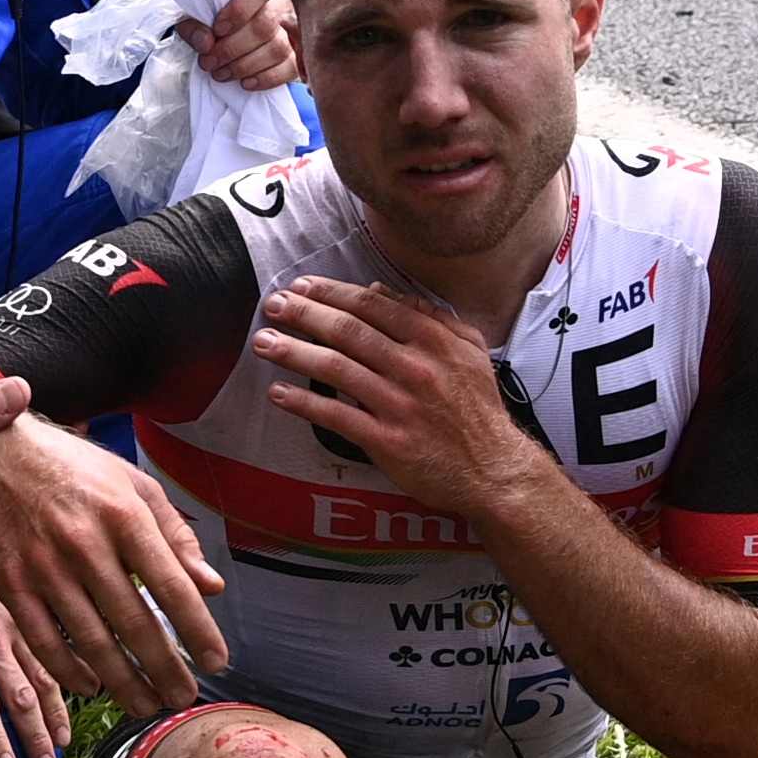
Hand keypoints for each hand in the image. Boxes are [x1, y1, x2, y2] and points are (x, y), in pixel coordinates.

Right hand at [0, 412, 230, 706]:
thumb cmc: (72, 469)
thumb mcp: (132, 484)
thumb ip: (175, 536)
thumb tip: (211, 587)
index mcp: (124, 515)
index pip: (172, 586)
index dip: (198, 631)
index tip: (216, 663)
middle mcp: (84, 543)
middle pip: (135, 623)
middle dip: (165, 669)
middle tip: (183, 698)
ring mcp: (43, 566)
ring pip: (92, 641)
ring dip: (124, 682)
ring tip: (146, 704)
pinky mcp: (9, 583)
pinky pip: (44, 641)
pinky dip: (70, 672)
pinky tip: (93, 686)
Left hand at [193, 0, 295, 89]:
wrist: (229, 31)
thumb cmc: (214, 17)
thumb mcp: (196, 14)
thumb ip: (195, 25)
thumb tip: (205, 43)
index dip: (239, 10)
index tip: (217, 30)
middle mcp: (281, 3)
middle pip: (264, 26)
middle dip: (231, 49)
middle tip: (208, 61)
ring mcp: (293, 30)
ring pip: (277, 49)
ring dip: (244, 66)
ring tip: (221, 73)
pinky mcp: (297, 55)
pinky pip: (289, 68)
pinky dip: (266, 78)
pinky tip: (245, 82)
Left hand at [253, 278, 536, 521]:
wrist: (494, 470)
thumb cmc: (479, 410)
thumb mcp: (470, 350)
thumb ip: (430, 316)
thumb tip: (381, 290)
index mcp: (434, 340)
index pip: (372, 306)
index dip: (331, 293)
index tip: (302, 288)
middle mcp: (415, 367)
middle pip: (348, 331)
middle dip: (304, 314)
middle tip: (272, 305)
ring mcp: (400, 405)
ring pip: (336, 369)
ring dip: (294, 352)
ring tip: (263, 342)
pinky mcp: (388, 441)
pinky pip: (337, 417)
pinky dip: (304, 404)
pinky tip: (278, 393)